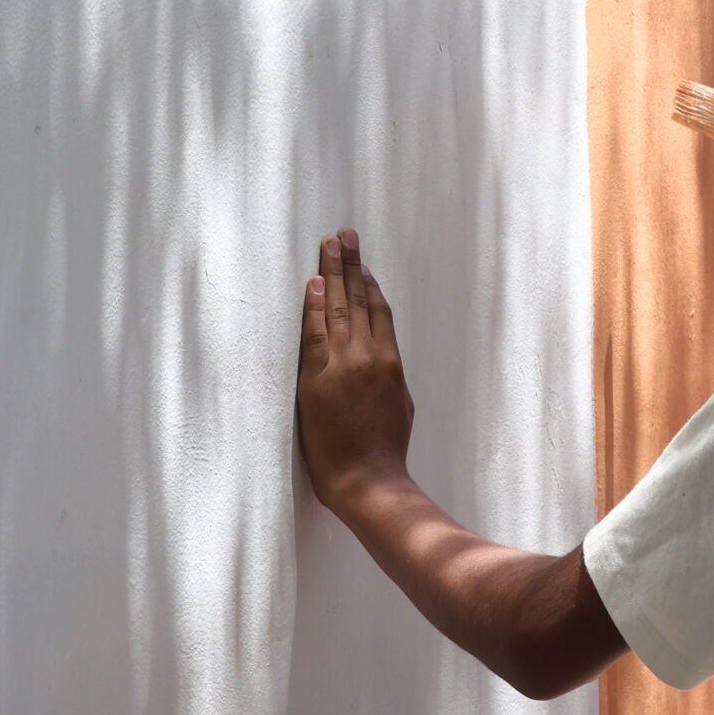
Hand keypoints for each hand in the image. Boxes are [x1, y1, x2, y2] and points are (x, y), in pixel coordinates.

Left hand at [296, 229, 415, 516]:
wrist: (367, 479)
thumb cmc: (386, 448)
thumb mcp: (400, 404)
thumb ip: (388, 374)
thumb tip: (378, 356)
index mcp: (391, 363)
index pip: (379, 311)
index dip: (369, 282)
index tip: (362, 261)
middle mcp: (368, 357)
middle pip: (358, 300)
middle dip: (350, 265)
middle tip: (343, 235)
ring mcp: (341, 367)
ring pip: (337, 310)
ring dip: (331, 275)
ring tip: (328, 247)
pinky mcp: (316, 381)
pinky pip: (314, 336)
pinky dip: (314, 308)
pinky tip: (313, 285)